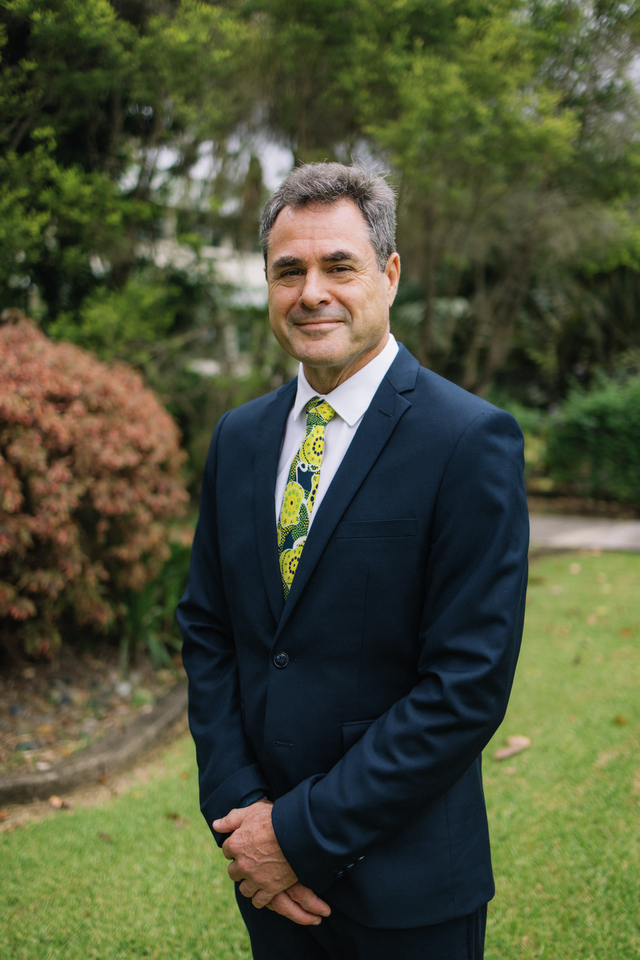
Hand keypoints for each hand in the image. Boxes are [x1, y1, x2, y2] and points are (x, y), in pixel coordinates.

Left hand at [213, 801, 330, 924]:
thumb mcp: (251, 811)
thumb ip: (231, 819)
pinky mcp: (270, 889)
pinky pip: (258, 901)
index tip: (247, 844)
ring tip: (258, 876)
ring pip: (244, 889)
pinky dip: (260, 897)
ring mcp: (256, 878)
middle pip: (233, 872)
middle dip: (240, 866)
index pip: (227, 850)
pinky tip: (265, 890)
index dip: (236, 846)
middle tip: (252, 860)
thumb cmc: (275, 819)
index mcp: (235, 844)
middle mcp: (242, 864)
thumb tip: (215, 825)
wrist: (300, 833)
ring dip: (248, 883)